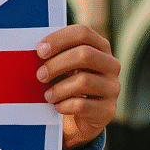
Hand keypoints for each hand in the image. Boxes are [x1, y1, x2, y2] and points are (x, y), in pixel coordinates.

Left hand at [36, 24, 120, 149]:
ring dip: (59, 88)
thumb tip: (37, 50)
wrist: (82, 116)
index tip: (40, 51)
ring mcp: (112, 88)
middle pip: (84, 55)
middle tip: (40, 75)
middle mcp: (111, 64)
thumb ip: (55, 54)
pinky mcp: (108, 110)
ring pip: (84, 81)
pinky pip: (83, 105)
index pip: (83, 33)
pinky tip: (57, 106)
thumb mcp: (63, 65)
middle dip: (57, 64)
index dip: (59, 39)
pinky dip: (64, 105)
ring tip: (47, 95)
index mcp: (100, 46)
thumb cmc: (67, 82)